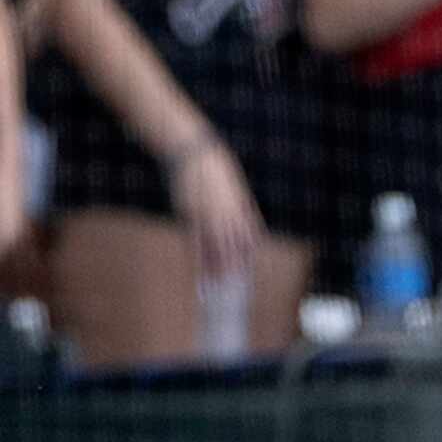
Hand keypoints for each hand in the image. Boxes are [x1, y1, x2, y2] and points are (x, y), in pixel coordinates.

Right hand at [169, 138, 263, 280]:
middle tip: (233, 286)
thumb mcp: (236, 190)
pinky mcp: (191, 214)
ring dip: (216, 268)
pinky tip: (198, 268)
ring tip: (216, 286)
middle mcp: (229, 215)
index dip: (248, 256)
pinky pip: (196, 241)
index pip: (250, 239)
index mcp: (242, 209)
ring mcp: (210, 216)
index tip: (247, 270)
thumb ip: (243, 210)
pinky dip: (199, 257)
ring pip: (216, 248)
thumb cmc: (216, 172)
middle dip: (234, 268)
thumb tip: (247, 227)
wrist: (196, 154)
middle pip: (234, 248)